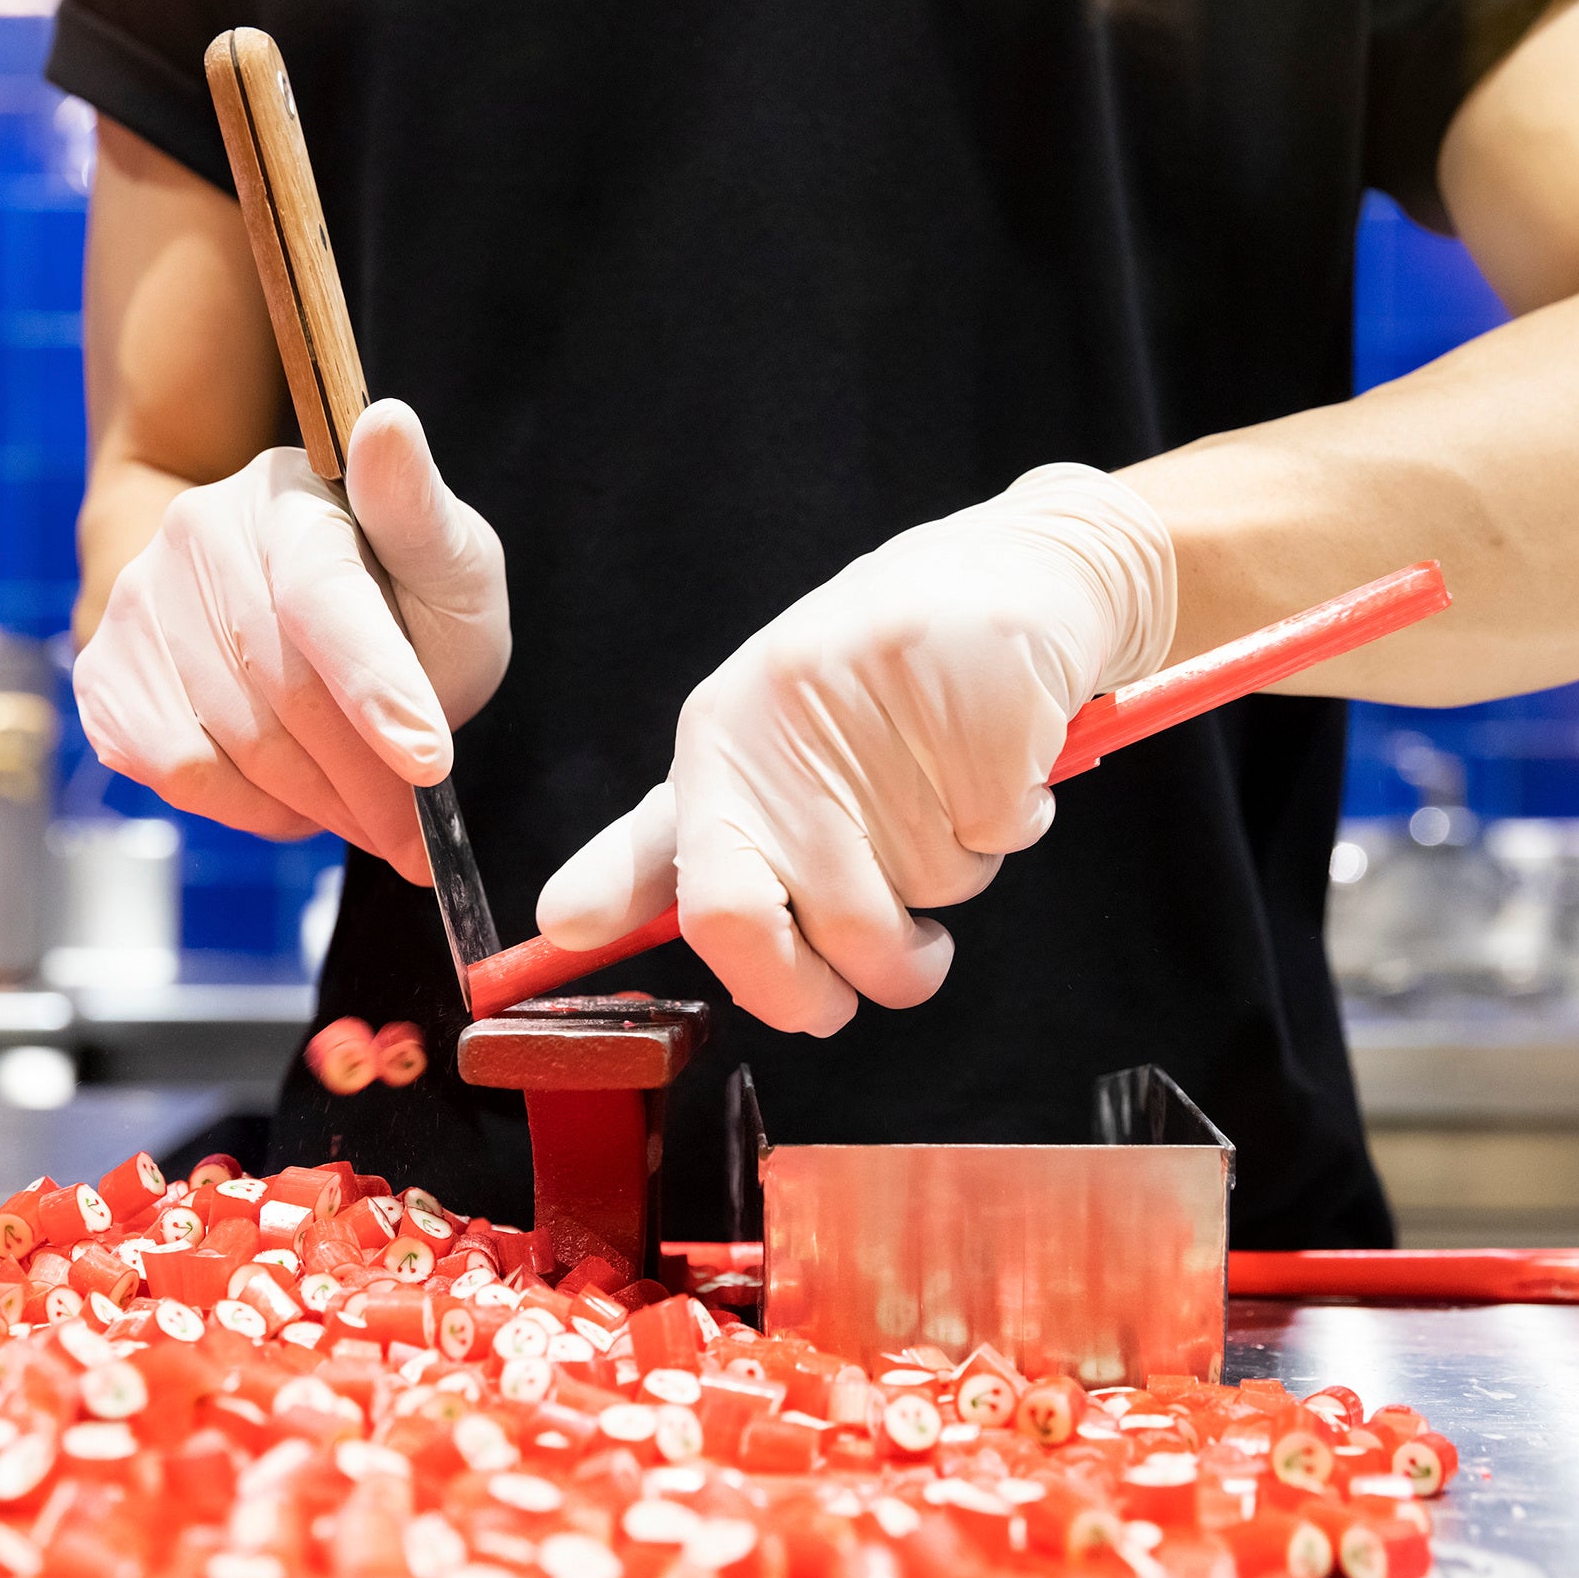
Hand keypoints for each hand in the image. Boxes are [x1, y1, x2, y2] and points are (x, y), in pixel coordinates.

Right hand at [74, 399, 506, 882]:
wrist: (299, 612)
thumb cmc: (396, 591)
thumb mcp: (444, 556)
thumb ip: (420, 511)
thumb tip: (388, 424)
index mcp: (291, 498)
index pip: (323, 600)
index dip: (379, 687)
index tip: (430, 762)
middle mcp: (198, 534)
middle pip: (285, 693)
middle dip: (368, 781)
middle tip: (416, 833)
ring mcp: (140, 601)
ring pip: (235, 745)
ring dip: (319, 804)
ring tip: (369, 813)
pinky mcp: (107, 672)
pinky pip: (180, 772)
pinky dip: (252, 808)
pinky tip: (296, 797)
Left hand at [537, 465, 1175, 1033]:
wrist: (1006, 570)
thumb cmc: (861, 684)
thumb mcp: (747, 757)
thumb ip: (665, 851)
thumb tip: (564, 925)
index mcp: (719, 745)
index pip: (715, 908)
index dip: (766, 984)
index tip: (810, 1007)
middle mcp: (789, 726)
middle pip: (846, 933)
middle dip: (889, 974)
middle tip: (906, 955)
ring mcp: (888, 712)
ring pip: (939, 891)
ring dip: (959, 872)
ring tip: (947, 792)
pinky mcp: (981, 705)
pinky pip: (1002, 837)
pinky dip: (1013, 820)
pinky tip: (994, 756)